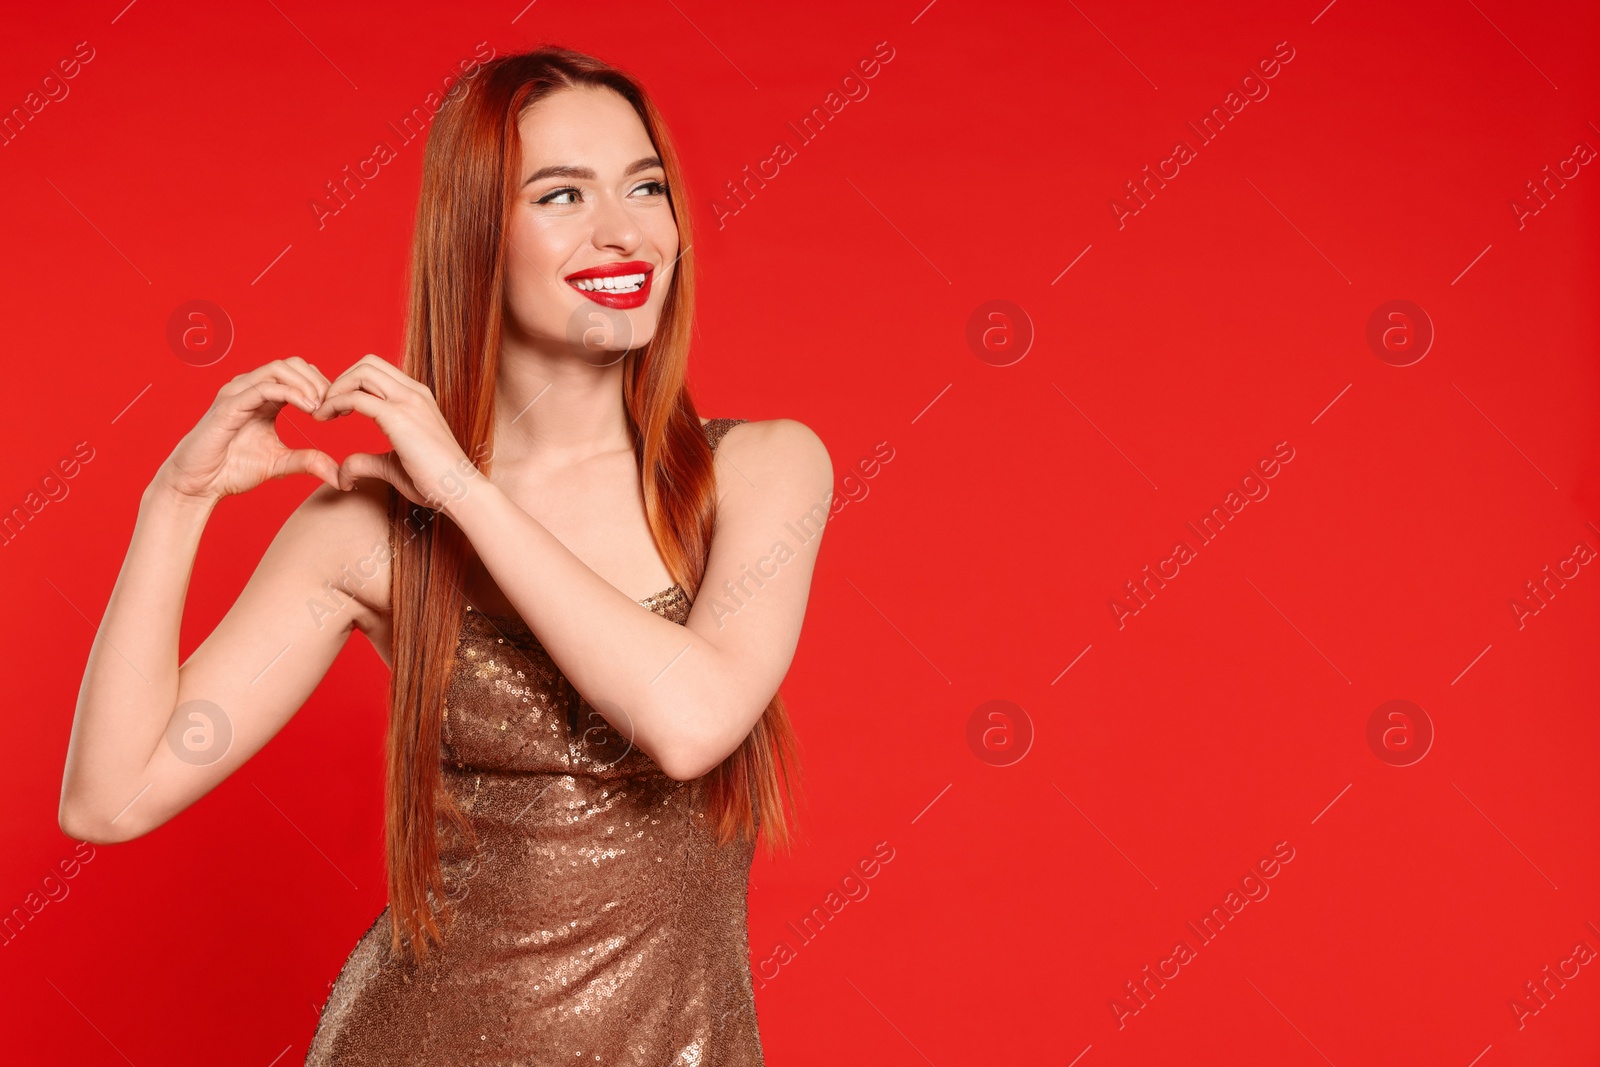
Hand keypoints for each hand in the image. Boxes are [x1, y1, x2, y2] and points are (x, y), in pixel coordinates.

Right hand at [155, 357, 342, 503]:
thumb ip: (309, 462)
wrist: (197, 484)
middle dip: (319, 381)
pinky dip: (290, 393)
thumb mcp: (280, 464)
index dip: (323, 386)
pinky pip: (263, 387)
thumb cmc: (232, 470)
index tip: (341, 409)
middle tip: (335, 406)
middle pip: (293, 364)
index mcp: (264, 397)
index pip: (299, 374)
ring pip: (279, 369)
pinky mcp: (229, 405)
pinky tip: (309, 408)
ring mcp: (237, 393)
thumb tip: (341, 475)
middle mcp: (250, 388)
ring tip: (322, 407)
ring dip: (307, 384)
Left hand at [310, 354, 477, 508]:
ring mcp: (409, 402)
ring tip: (324, 412)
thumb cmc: (435, 482)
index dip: (352, 383)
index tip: (338, 409)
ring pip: (361, 372)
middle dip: (341, 380)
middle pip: (367, 363)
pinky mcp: (399, 418)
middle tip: (326, 407)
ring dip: (336, 388)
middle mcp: (415, 393)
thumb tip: (343, 473)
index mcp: (418, 398)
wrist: (461, 491)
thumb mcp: (394, 466)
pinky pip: (356, 397)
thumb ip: (366, 462)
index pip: (378, 371)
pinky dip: (334, 403)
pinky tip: (325, 419)